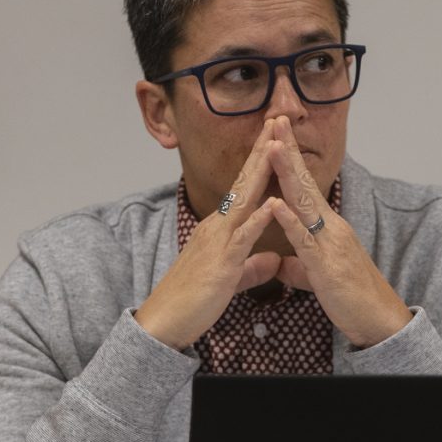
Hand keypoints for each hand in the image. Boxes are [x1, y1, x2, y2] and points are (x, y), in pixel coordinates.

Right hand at [135, 119, 281, 349]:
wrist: (165, 322)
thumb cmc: (194, 301)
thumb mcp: (231, 279)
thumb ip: (252, 267)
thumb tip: (273, 259)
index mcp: (221, 228)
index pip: (245, 187)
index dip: (261, 161)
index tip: (276, 136)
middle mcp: (218, 227)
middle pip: (244, 182)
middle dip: (262, 151)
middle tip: (277, 119)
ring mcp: (218, 242)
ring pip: (243, 200)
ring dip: (261, 172)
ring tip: (277, 145)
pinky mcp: (220, 264)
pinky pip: (242, 238)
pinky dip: (258, 220)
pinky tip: (272, 204)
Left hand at [266, 117, 411, 348]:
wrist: (380, 322)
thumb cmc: (352, 299)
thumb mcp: (320, 278)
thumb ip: (301, 267)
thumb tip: (285, 264)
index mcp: (327, 228)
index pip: (304, 187)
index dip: (290, 160)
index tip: (276, 134)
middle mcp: (330, 227)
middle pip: (305, 183)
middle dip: (289, 151)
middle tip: (276, 119)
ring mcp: (329, 243)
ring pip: (305, 202)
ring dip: (287, 174)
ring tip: (274, 146)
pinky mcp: (326, 265)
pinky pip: (305, 239)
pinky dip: (289, 220)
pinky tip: (275, 202)